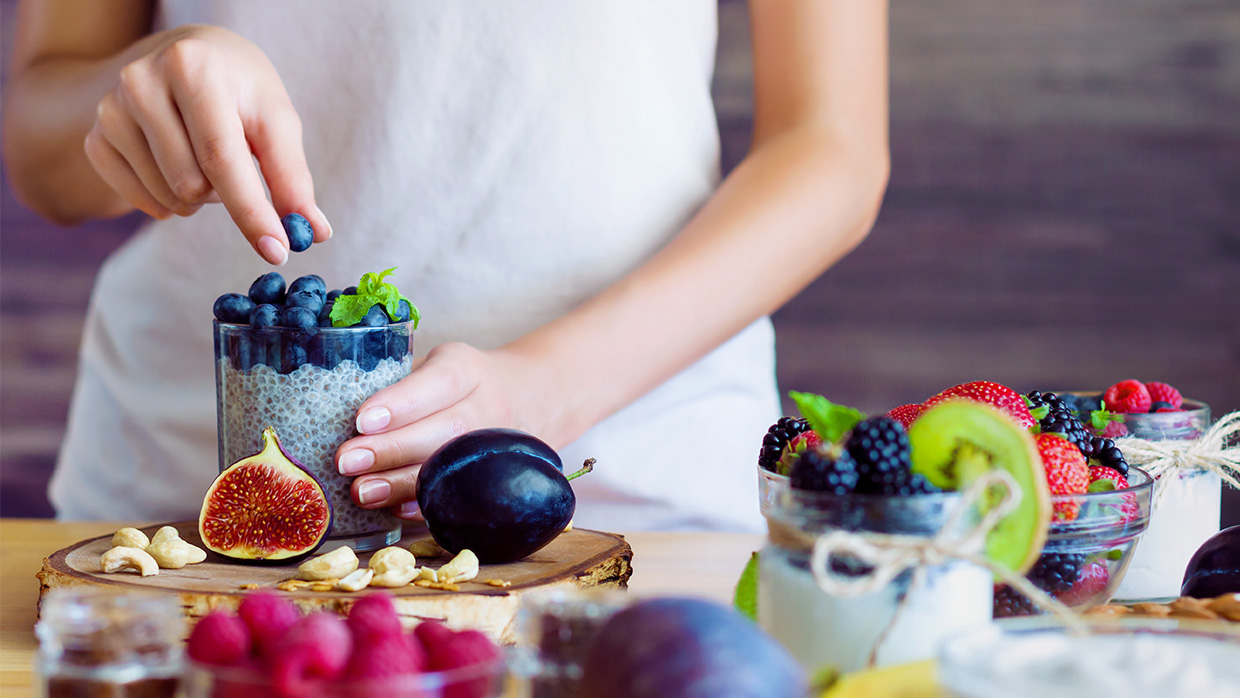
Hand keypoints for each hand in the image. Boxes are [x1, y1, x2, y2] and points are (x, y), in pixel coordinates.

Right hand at [83, 24, 329, 263]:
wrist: (186, 59)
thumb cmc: (240, 91)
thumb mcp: (274, 119)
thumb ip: (292, 176)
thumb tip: (313, 232)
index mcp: (193, 68)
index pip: (222, 157)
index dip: (252, 211)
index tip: (278, 251)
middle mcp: (142, 82)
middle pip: (194, 184)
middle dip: (226, 194)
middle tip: (233, 162)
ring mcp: (110, 110)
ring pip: (169, 197)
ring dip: (200, 197)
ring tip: (203, 158)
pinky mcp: (95, 137)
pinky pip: (140, 201)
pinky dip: (168, 201)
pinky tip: (175, 167)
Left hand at [336, 343, 555, 518]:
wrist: (527, 399)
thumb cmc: (457, 384)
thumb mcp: (434, 365)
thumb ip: (395, 382)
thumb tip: (326, 409)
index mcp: (467, 369)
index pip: (439, 382)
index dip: (402, 402)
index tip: (362, 419)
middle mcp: (488, 407)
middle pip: (444, 431)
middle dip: (392, 449)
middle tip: (345, 460)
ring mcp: (494, 447)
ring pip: (451, 468)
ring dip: (402, 483)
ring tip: (360, 491)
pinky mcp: (491, 478)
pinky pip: (457, 497)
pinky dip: (423, 505)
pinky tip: (392, 509)